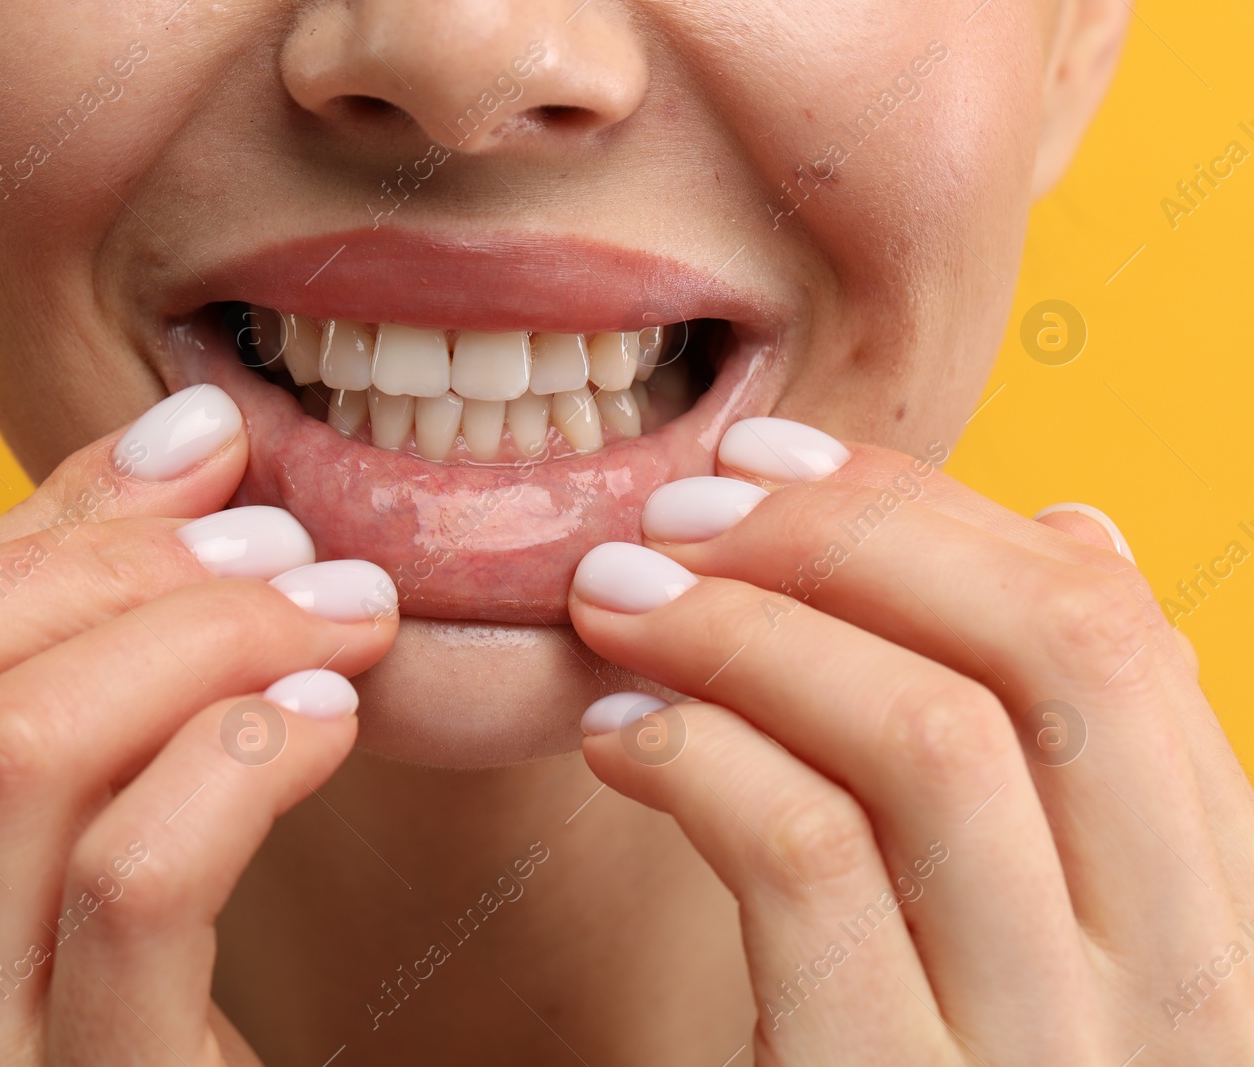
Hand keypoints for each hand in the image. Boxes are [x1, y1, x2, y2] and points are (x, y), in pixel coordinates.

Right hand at [0, 384, 399, 1064]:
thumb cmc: (142, 1030)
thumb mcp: (64, 849)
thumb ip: (80, 664)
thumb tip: (172, 449)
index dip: (43, 524)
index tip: (203, 459)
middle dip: (115, 562)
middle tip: (282, 543)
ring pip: (17, 749)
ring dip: (204, 635)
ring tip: (338, 615)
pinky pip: (132, 878)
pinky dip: (240, 754)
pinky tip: (327, 718)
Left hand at [568, 417, 1253, 1063]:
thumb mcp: (1038, 924)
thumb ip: (1071, 756)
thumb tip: (1080, 524)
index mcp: (1220, 909)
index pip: (1115, 636)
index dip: (936, 517)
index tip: (775, 459)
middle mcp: (1187, 985)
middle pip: (1051, 656)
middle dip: (845, 539)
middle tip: (679, 508)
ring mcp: (1060, 1057)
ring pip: (927, 742)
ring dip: (744, 630)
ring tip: (615, 597)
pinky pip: (811, 862)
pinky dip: (701, 757)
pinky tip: (617, 737)